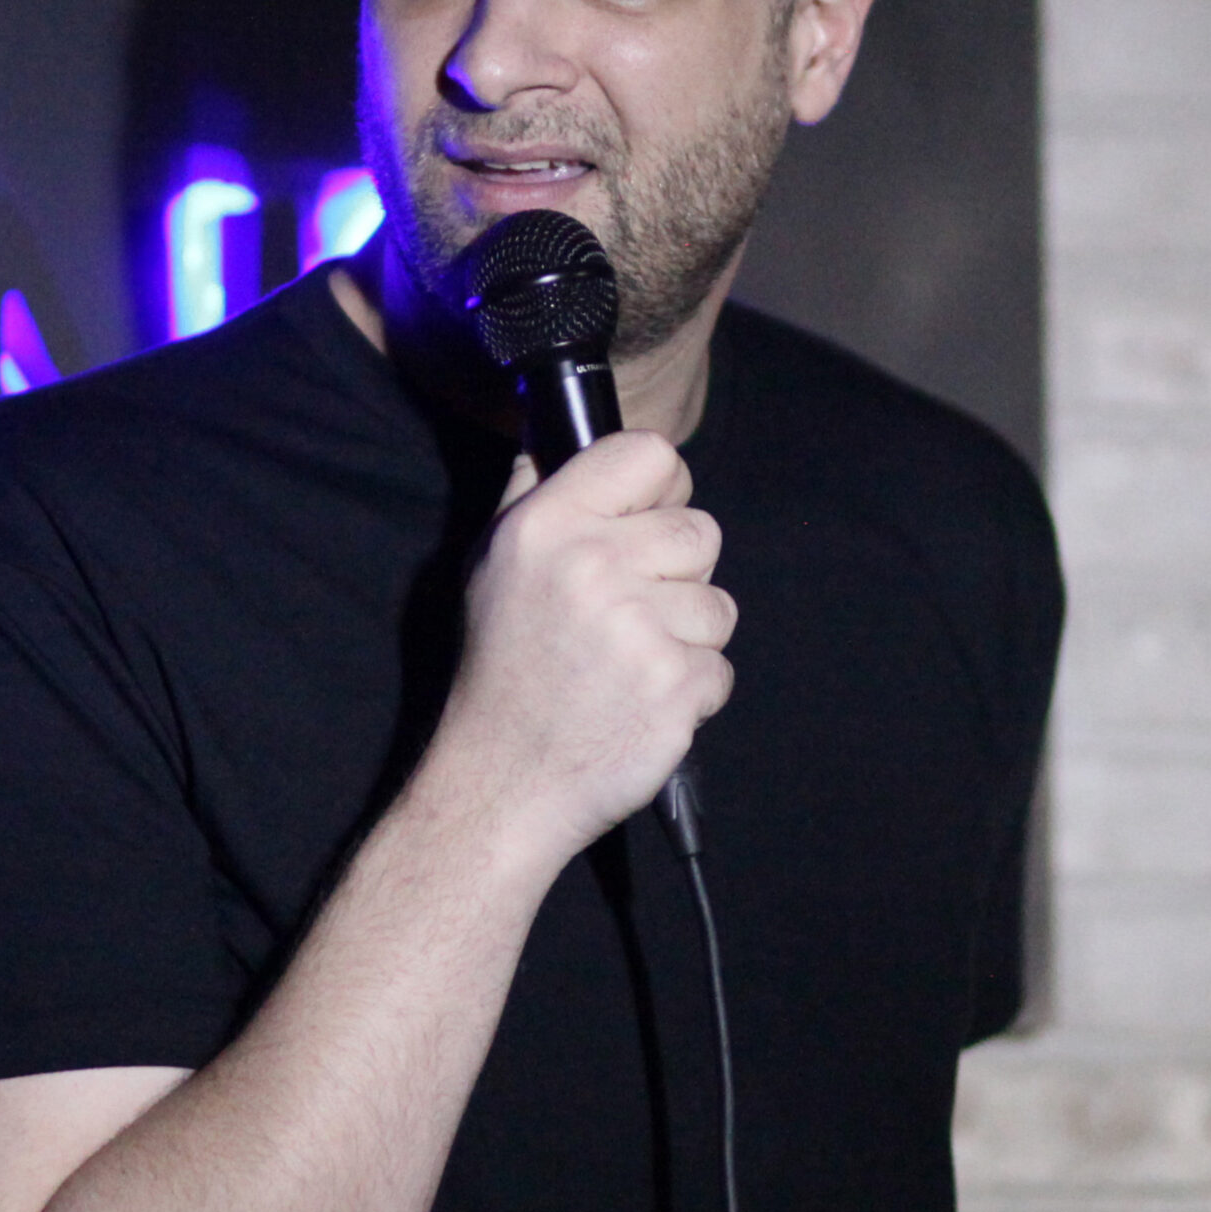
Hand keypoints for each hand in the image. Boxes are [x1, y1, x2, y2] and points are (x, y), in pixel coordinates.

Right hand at [430, 430, 736, 868]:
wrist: (502, 782)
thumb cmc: (500, 669)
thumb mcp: (490, 565)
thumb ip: (529, 493)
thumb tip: (555, 429)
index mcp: (547, 525)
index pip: (650, 452)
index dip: (660, 487)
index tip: (647, 518)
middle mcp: (593, 566)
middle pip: (700, 530)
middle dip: (677, 572)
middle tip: (627, 612)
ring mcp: (639, 628)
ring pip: (718, 602)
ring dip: (686, 636)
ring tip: (628, 664)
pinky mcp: (675, 686)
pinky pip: (720, 667)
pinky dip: (690, 690)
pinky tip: (639, 702)